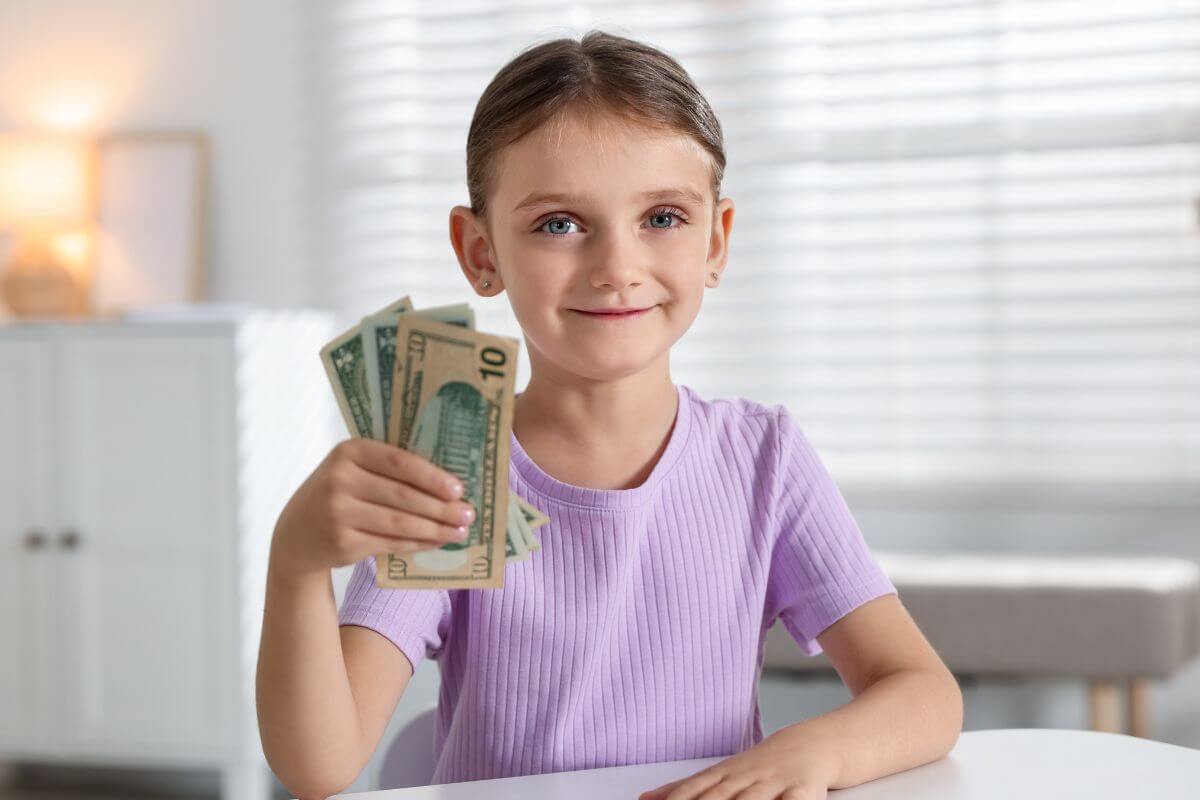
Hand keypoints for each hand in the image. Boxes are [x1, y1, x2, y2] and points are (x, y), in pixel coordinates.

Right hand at [269, 438, 476, 576]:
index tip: (459, 489)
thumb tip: (448, 483)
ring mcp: (339, 514)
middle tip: (468, 514)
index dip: (431, 476)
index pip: (398, 462)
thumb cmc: (339, 493)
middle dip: (441, 507)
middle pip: (403, 496)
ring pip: (400, 523)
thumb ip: (389, 468)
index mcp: (348, 452)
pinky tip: (436, 542)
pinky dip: (417, 543)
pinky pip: (390, 543)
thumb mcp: (353, 469)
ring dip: (435, 529)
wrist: (297, 533)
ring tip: (459, 532)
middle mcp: (340, 480)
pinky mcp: (343, 543)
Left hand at [637, 731, 835, 799]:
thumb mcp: (720, 774)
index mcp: (723, 776)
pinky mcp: (803, 790)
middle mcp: (745, 779)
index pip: (692, 791)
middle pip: (718, 798)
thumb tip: (645, 799)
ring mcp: (773, 784)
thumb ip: (685, 789)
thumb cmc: (758, 767)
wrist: (810, 744)